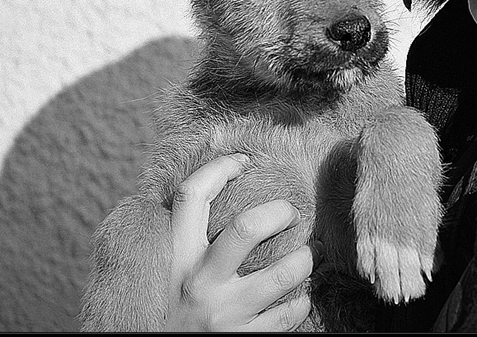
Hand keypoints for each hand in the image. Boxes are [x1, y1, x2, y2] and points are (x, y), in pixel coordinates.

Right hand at [164, 154, 320, 330]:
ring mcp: (224, 314)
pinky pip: (290, 313)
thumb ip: (179, 236)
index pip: (191, 196)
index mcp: (174, 257)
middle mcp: (198, 283)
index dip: (219, 167)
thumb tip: (203, 185)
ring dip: (309, 257)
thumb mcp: (161, 269)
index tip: (242, 162)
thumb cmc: (163, 308)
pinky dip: (303, 300)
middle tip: (292, 213)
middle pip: (246, 227)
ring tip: (316, 250)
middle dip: (281, 212)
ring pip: (284, 273)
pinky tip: (301, 293)